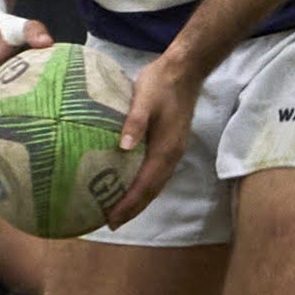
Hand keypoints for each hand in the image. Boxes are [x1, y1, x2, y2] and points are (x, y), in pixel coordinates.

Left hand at [106, 47, 208, 227]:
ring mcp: (173, 152)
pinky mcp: (170, 145)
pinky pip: (155, 174)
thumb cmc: (161, 84)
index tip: (111, 219)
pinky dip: (142, 185)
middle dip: (132, 209)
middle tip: (109, 222)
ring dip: (138, 200)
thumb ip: (134, 123)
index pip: (145, 186)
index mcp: (165, 150)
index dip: (128, 205)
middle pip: (151, 192)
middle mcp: (171, 156)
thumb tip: (122, 147)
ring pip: (154, 184)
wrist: (185, 71)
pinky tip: (128, 185)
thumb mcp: (143, 99)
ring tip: (117, 210)